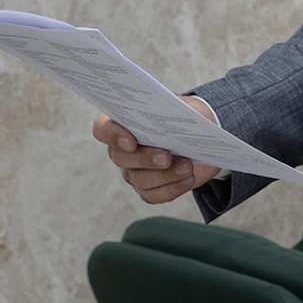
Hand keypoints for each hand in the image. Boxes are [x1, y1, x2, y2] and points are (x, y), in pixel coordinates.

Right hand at [94, 96, 221, 203]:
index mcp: (123, 123)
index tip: (131, 141)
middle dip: (144, 158)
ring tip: (187, 166)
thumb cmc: (185, 120)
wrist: (200, 140)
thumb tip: (174, 114)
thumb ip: (174, 109)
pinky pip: (154, 195)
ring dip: (166, 174)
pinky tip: (188, 178)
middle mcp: (122, 150)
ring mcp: (133, 172)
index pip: (102, 128)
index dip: (111, 135)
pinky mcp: (148, 190)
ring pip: (139, 179)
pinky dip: (173, 187)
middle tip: (166, 157)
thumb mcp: (183, 107)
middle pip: (120, 158)